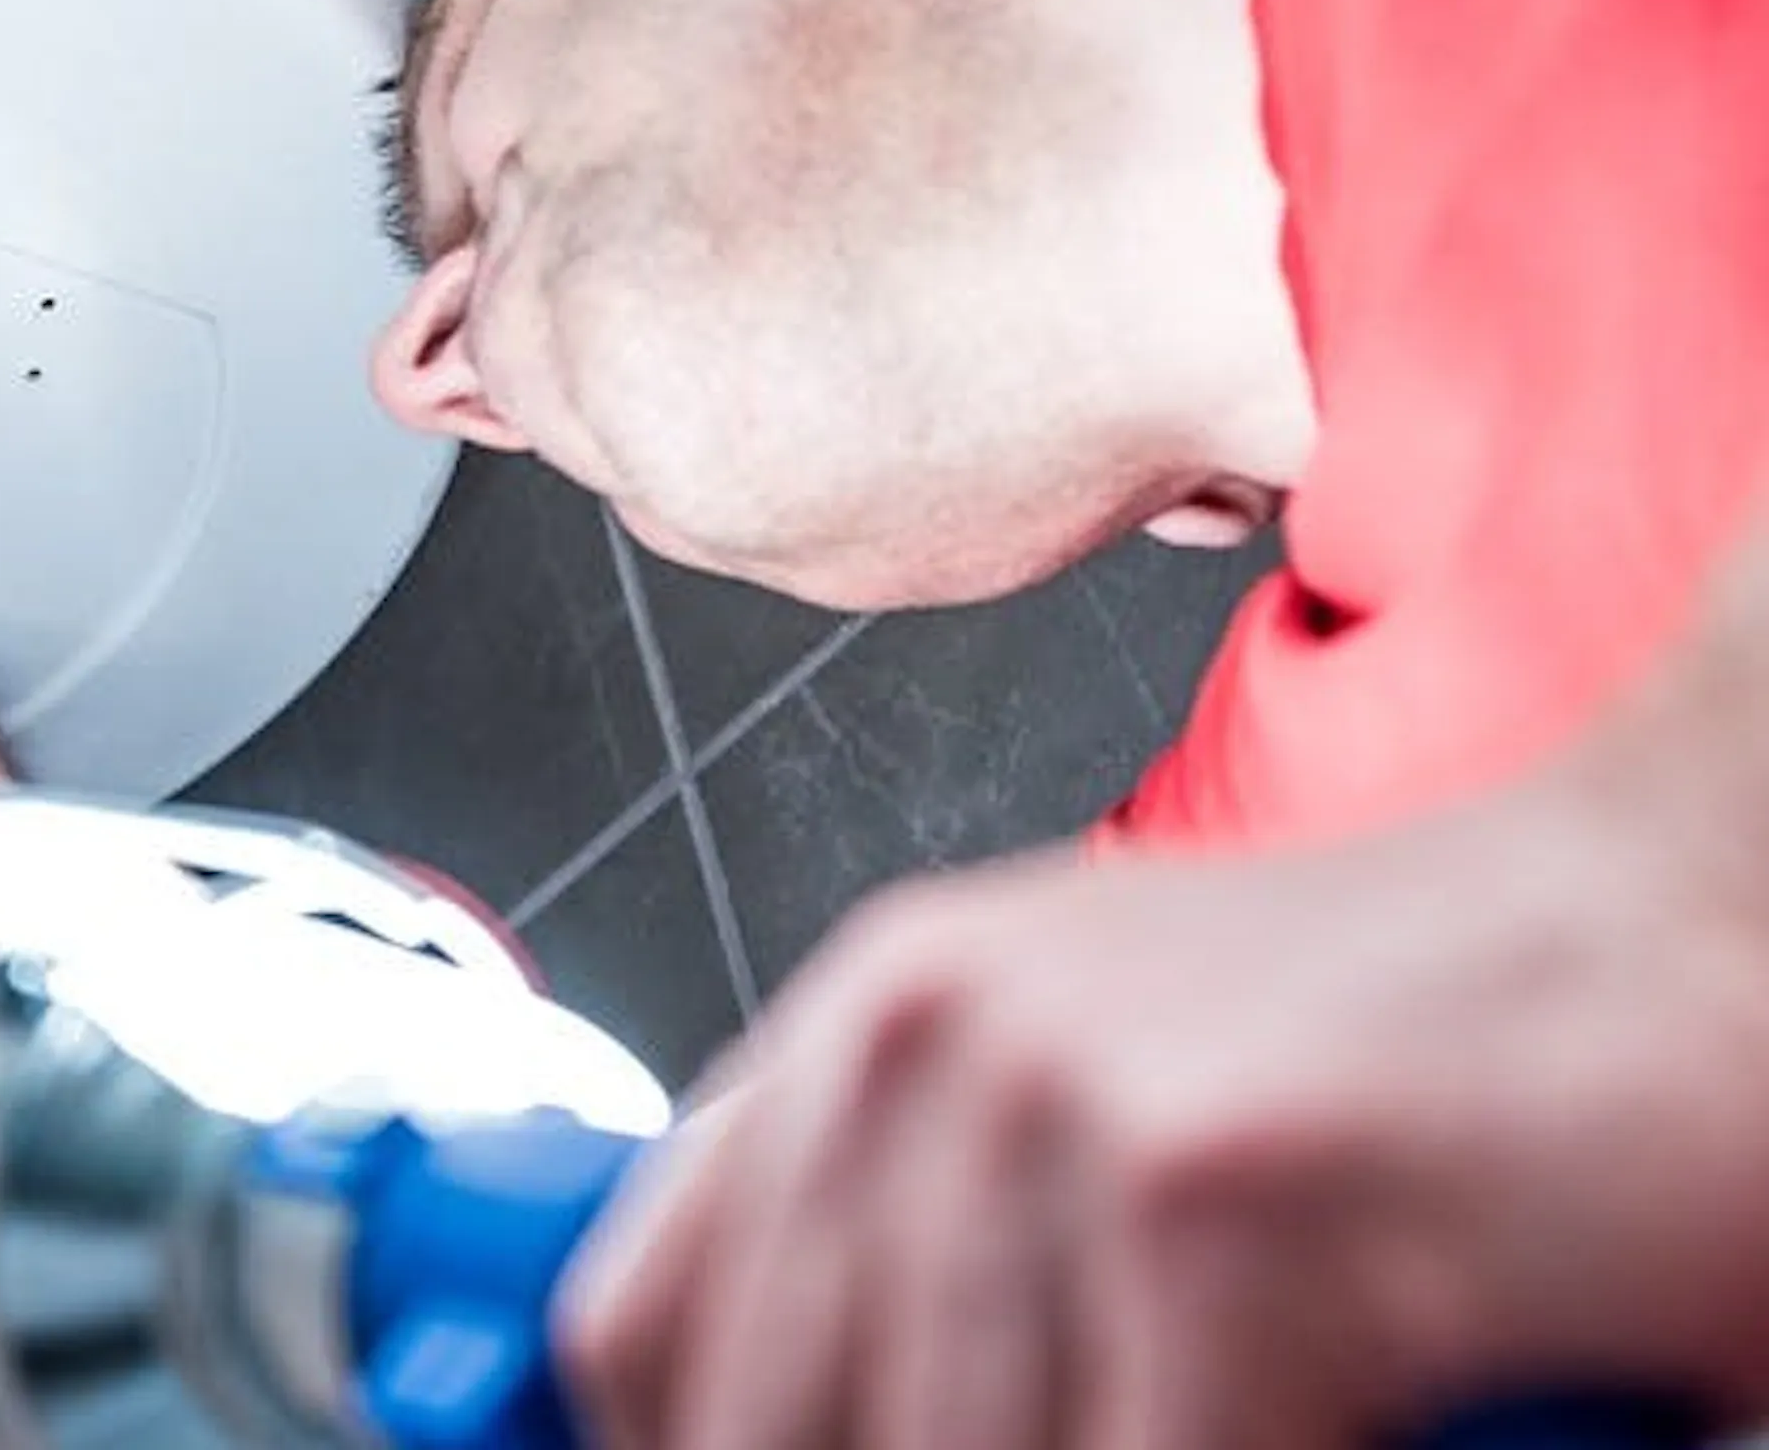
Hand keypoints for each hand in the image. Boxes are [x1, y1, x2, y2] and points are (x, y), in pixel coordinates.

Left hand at [558, 761, 1768, 1447]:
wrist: (1717, 907)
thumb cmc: (1428, 1069)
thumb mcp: (1086, 1133)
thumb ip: (913, 1266)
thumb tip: (775, 1425)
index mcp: (860, 1035)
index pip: (641, 1349)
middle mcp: (918, 1045)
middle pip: (785, 1444)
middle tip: (1136, 1432)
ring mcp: (1065, 1113)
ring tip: (1266, 1417)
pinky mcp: (1223, 1204)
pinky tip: (1374, 1436)